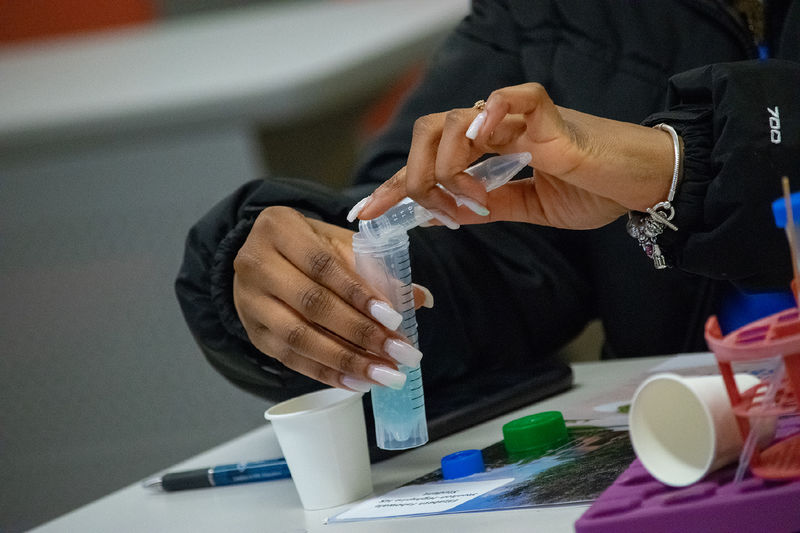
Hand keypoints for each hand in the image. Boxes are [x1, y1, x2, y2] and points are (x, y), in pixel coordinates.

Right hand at [232, 206, 432, 390]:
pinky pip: (291, 359)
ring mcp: (250, 302)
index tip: (394, 318)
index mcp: (279, 229)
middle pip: (313, 305)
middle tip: (400, 354)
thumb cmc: (307, 245)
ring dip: (347, 360)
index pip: (323, 265)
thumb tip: (421, 298)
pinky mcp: (254, 333)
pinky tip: (358, 382)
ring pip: (300, 338)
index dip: (360, 294)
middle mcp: (256, 264)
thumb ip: (375, 265)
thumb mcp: (336, 241)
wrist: (260, 258)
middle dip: (361, 334)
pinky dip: (327, 373)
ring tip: (385, 374)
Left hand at [356, 83, 674, 229]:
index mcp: (489, 150)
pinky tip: (482, 140)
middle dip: (413, 175)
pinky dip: (489, 114)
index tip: (366, 212)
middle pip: (429, 132)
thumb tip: (437, 217)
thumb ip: (484, 209)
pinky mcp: (548, 114)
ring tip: (472, 198)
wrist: (640, 185)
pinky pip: (509, 99)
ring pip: (455, 121)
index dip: (394, 185)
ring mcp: (519, 118)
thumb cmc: (592, 191)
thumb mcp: (527, 210)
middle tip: (430, 208)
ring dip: (448, 166)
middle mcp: (496, 129)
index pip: (429, 160)